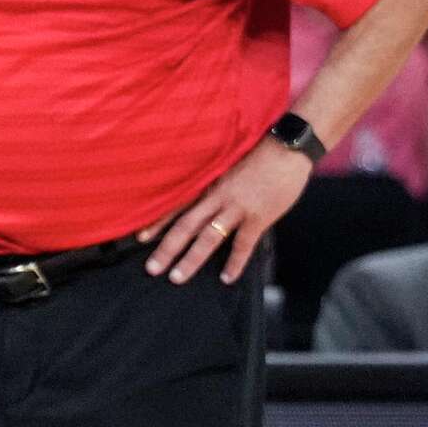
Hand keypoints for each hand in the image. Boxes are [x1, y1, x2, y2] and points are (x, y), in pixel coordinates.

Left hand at [138, 140, 312, 285]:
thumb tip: (204, 199)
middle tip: (152, 268)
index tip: (141, 237)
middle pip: (185, 226)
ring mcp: (237, 208)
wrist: (286, 148)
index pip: (177, 206)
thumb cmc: (257, 153)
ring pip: (208, 238)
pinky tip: (227, 278)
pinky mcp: (258, 217)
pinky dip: (235, 263)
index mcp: (208, 184)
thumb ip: (215, 184)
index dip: (158, 222)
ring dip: (191, 259)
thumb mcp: (227, 164)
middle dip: (167, 248)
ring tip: (177, 277)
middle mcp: (216, 197)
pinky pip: (243, 244)